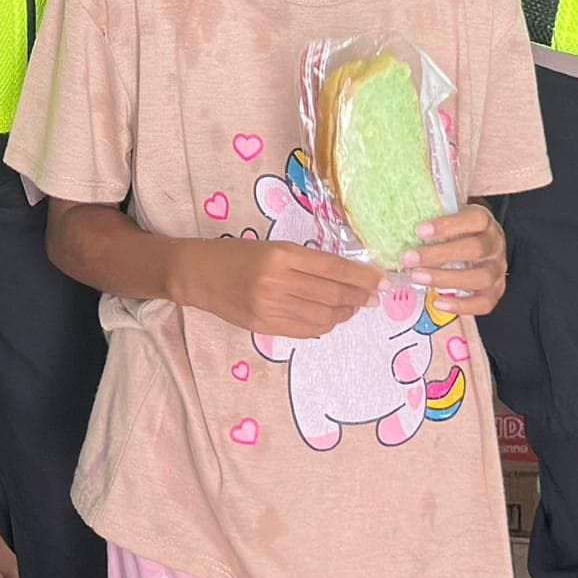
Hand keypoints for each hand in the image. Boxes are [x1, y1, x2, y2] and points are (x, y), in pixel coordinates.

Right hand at [165, 236, 379, 340]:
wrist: (197, 274)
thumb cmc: (236, 254)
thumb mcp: (272, 247)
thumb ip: (306, 262)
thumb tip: (347, 278)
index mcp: (281, 255)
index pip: (333, 268)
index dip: (362, 276)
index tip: (380, 280)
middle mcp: (277, 282)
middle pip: (332, 294)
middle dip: (358, 297)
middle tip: (372, 297)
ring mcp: (270, 308)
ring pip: (322, 317)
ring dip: (344, 313)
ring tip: (352, 308)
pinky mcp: (264, 326)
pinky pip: (304, 330)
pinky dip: (323, 325)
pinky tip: (329, 318)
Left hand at [402, 203, 509, 322]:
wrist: (481, 244)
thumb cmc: (459, 230)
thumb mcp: (451, 215)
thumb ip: (435, 215)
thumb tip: (402, 215)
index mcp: (485, 222)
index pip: (474, 219)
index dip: (448, 225)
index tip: (419, 230)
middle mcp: (495, 246)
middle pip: (475, 249)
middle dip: (438, 255)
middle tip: (409, 258)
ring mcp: (497, 270)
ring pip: (480, 278)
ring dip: (445, 279)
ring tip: (417, 277)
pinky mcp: (495, 292)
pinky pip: (483, 303)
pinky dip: (460, 306)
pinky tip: (436, 302)